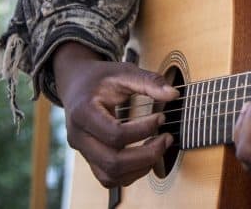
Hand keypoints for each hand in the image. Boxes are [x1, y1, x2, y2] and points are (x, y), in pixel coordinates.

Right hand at [53, 42, 179, 187]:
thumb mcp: (124, 72)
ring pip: (110, 176)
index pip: (115, 134)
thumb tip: (174, 94)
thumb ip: (149, 81)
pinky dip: (131, 173)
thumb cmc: (100, 78)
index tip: (162, 117)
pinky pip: (108, 178)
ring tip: (160, 148)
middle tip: (167, 138)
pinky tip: (147, 156)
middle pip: (112, 162)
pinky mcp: (90, 158)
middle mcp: (78, 137)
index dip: (144, 130)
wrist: (76, 84)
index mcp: (83, 113)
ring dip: (140, 168)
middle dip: (146, 155)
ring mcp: (83, 151)